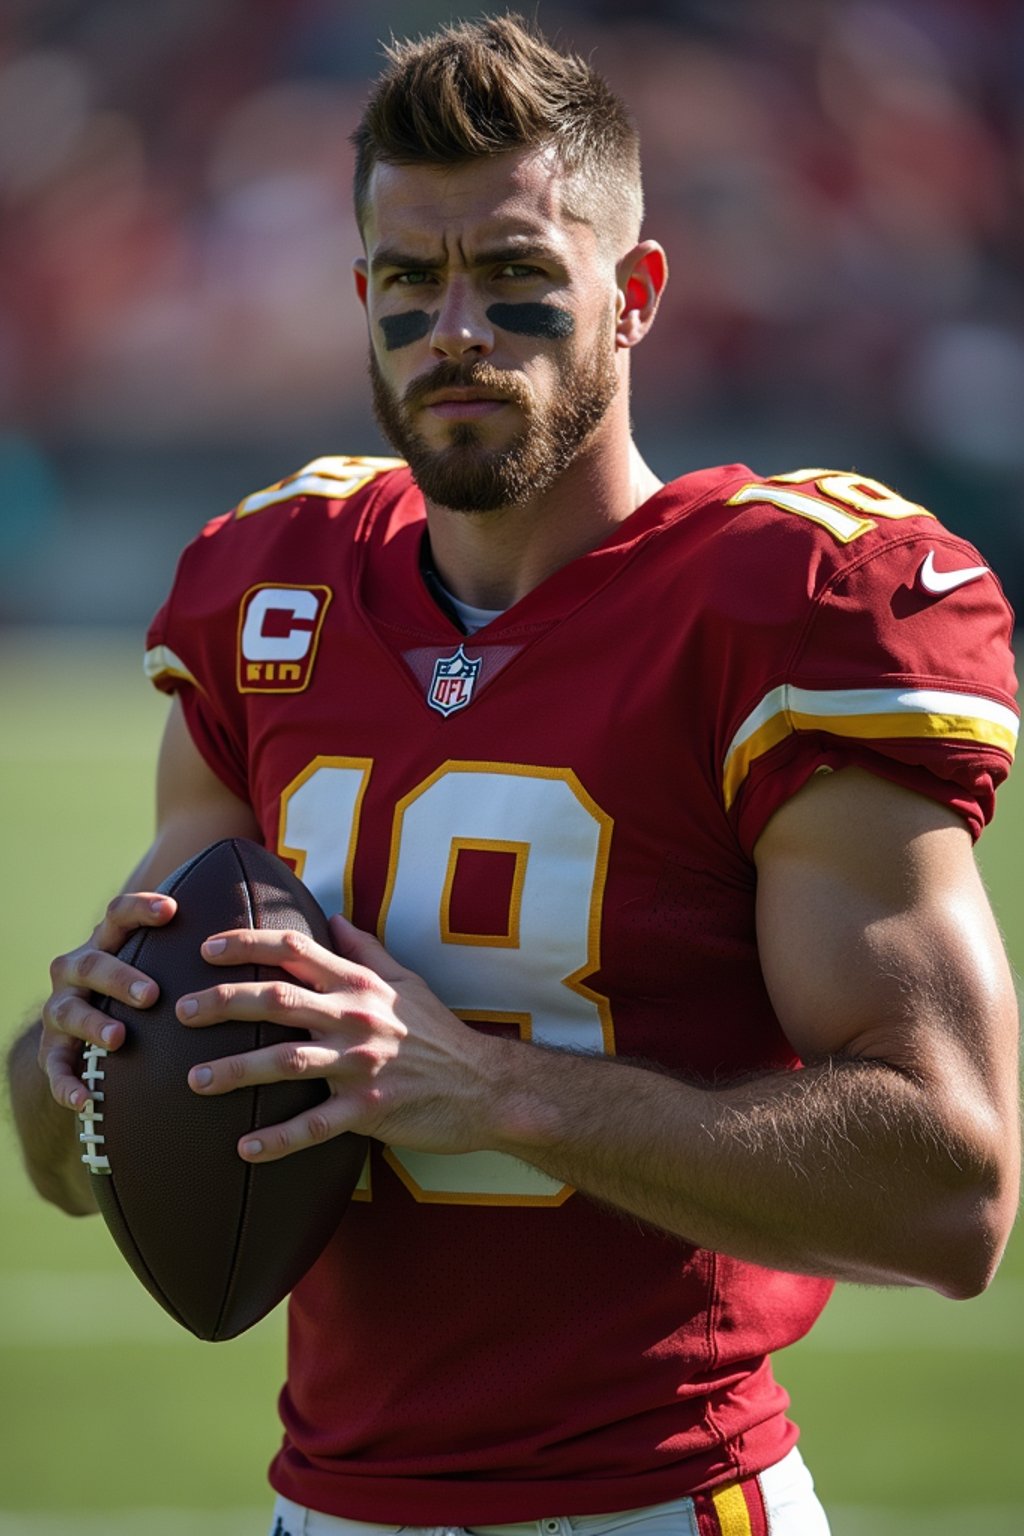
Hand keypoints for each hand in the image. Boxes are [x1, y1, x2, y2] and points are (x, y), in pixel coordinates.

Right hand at [42, 893, 176, 1107]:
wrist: (93, 1032)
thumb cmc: (146, 989)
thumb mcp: (162, 965)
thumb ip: (193, 952)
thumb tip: (258, 938)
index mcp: (105, 942)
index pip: (118, 915)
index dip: (140, 908)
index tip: (172, 909)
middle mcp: (76, 970)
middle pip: (91, 963)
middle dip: (121, 977)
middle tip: (152, 995)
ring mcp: (60, 1008)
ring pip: (68, 1010)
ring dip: (92, 1023)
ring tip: (119, 1038)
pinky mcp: (51, 1048)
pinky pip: (53, 1066)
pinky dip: (64, 1084)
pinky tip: (84, 1099)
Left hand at [180, 915, 498, 1161]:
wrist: (486, 1086)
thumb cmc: (440, 1033)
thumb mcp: (407, 981)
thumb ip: (366, 949)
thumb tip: (333, 916)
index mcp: (361, 984)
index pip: (296, 949)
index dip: (248, 944)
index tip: (206, 947)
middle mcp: (356, 1018)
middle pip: (279, 1000)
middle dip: (225, 1002)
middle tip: (182, 1012)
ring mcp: (362, 1065)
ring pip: (287, 1062)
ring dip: (237, 1071)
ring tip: (194, 1080)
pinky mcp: (371, 1112)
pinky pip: (316, 1127)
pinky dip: (278, 1140)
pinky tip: (243, 1149)